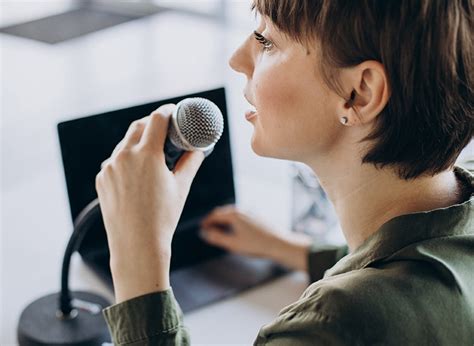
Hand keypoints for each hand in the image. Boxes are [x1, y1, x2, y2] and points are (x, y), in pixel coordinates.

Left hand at [95, 104, 204, 302]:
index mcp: (146, 155)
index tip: (173, 112)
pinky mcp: (102, 179)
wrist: (137, 245)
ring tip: (152, 154)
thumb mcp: (181, 187)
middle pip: (138, 126)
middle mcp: (124, 157)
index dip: (167, 112)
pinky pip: (115, 161)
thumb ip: (191, 163)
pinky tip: (137, 173)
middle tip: (165, 130)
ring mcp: (109, 168)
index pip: (156, 119)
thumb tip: (198, 149)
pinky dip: (126, 160)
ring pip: (124, 144)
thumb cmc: (162, 218)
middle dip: (152, 124)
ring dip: (138, 142)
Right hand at [200, 205, 282, 258]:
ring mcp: (249, 212)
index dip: (206, 222)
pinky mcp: (256, 216)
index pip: (215, 215)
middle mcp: (241, 210)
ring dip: (223, 220)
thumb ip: (216, 238)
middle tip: (208, 229)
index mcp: (233, 215)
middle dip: (214, 220)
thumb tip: (203, 233)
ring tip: (220, 230)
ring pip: (231, 213)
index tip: (201, 228)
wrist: (278, 243)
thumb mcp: (232, 244)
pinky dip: (232, 221)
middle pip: (223, 212)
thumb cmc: (256, 245)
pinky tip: (234, 230)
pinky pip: (239, 216)